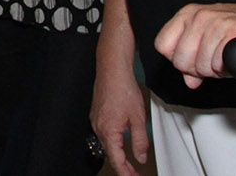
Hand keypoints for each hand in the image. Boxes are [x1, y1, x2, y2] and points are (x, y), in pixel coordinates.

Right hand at [90, 54, 148, 175]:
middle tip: (135, 174)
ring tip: (130, 163)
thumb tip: (140, 157)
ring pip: (106, 144)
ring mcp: (96, 121)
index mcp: (109, 131)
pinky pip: (104, 134)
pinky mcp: (96, 114)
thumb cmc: (123, 89)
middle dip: (123, 167)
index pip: (116, 160)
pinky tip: (121, 143)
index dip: (126, 173)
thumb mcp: (138, 118)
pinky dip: (113, 143)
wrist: (112, 70)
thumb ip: (140, 141)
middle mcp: (98, 128)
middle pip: (110, 154)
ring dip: (118, 155)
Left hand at [154, 0, 235, 89]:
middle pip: (181, 60)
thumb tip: (188, 81)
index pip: (163, 46)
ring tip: (230, 58)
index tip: (196, 62)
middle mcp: (200, 16)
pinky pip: (220, 64)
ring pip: (201, 66)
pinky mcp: (235, 32)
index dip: (179, 61)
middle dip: (199, 70)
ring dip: (218, 71)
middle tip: (218, 62)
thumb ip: (196, 61)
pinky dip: (229, 69)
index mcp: (189, 15)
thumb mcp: (213, 43)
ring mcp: (217, 22)